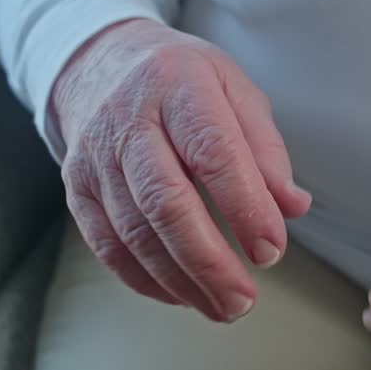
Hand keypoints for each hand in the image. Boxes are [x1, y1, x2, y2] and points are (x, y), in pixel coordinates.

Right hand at [52, 19, 311, 321]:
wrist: (102, 63)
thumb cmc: (179, 79)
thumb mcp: (234, 90)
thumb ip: (266, 149)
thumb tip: (292, 206)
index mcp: (179, 86)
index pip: (213, 152)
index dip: (244, 206)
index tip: (270, 249)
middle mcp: (130, 120)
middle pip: (166, 202)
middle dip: (208, 261)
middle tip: (243, 298)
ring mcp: (96, 157)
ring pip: (134, 232)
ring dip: (181, 281)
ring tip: (221, 306)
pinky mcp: (78, 188)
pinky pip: (108, 245)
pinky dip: (146, 279)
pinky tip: (181, 294)